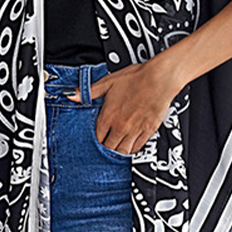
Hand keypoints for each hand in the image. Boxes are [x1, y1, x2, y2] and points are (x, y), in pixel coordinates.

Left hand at [67, 56, 183, 154]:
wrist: (160, 79)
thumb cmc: (136, 78)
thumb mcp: (108, 82)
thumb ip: (88, 91)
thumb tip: (72, 95)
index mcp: (109, 116)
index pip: (96, 137)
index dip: (94, 141)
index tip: (94, 140)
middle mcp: (121, 126)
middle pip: (108, 148)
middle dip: (104, 150)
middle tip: (103, 149)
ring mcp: (135, 130)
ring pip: (122, 151)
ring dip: (117, 153)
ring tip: (114, 152)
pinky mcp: (148, 131)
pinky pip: (137, 148)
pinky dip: (131, 151)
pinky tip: (129, 149)